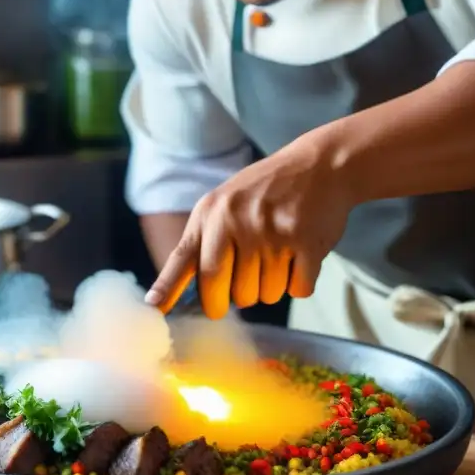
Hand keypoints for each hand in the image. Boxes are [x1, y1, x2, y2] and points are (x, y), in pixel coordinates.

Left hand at [144, 133, 356, 318]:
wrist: (321, 165)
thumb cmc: (266, 191)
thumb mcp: (224, 203)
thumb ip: (205, 242)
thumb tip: (188, 295)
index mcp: (211, 214)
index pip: (184, 258)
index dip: (167, 288)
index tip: (153, 309)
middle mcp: (236, 221)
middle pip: (224, 290)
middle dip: (230, 300)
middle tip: (241, 287)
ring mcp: (272, 232)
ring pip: (264, 295)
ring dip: (270, 288)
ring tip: (278, 255)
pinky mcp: (306, 242)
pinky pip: (297, 290)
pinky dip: (299, 283)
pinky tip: (300, 256)